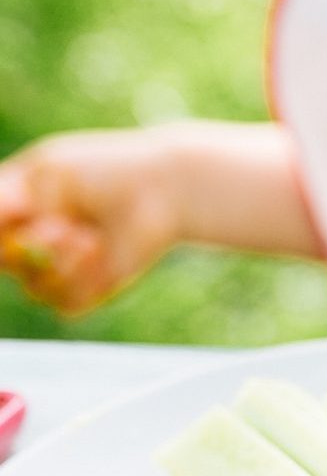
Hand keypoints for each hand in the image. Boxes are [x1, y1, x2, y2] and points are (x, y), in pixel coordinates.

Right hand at [0, 128, 184, 314]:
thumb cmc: (105, 171)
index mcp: (14, 211)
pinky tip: (101, 252)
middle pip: (7, 265)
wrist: (163, 190)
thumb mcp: (48, 172)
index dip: (5, 237)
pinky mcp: (91, 290)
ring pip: (34, 288)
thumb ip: (4, 196)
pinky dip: (83, 280)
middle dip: (28, 248)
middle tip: (61, 226)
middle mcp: (32, 244)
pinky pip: (66, 304)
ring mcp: (61, 268)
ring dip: (60, 262)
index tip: (25, 217)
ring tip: (87, 236)